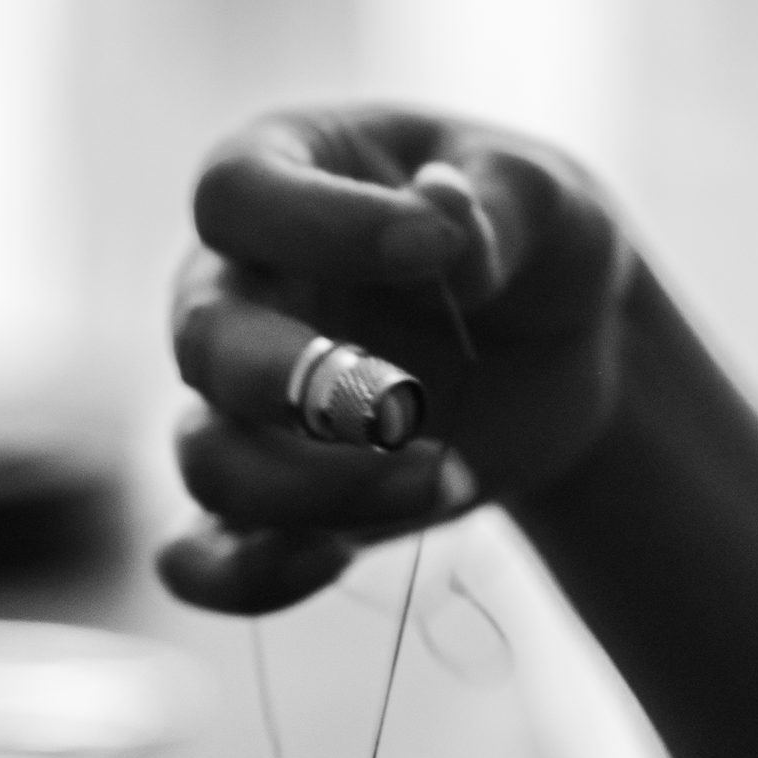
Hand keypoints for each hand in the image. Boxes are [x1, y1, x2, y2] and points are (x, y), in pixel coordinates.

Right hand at [161, 107, 635, 612]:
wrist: (558, 351)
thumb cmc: (529, 238)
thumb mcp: (546, 196)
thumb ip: (499, 202)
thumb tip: (445, 224)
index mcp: (279, 179)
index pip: (236, 193)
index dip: (318, 224)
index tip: (433, 249)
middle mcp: (233, 291)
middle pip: (204, 342)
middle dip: (300, 383)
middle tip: (406, 403)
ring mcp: (236, 407)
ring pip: (209, 461)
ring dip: (315, 490)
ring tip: (442, 477)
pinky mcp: (266, 507)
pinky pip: (200, 561)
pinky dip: (248, 578)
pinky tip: (334, 561)